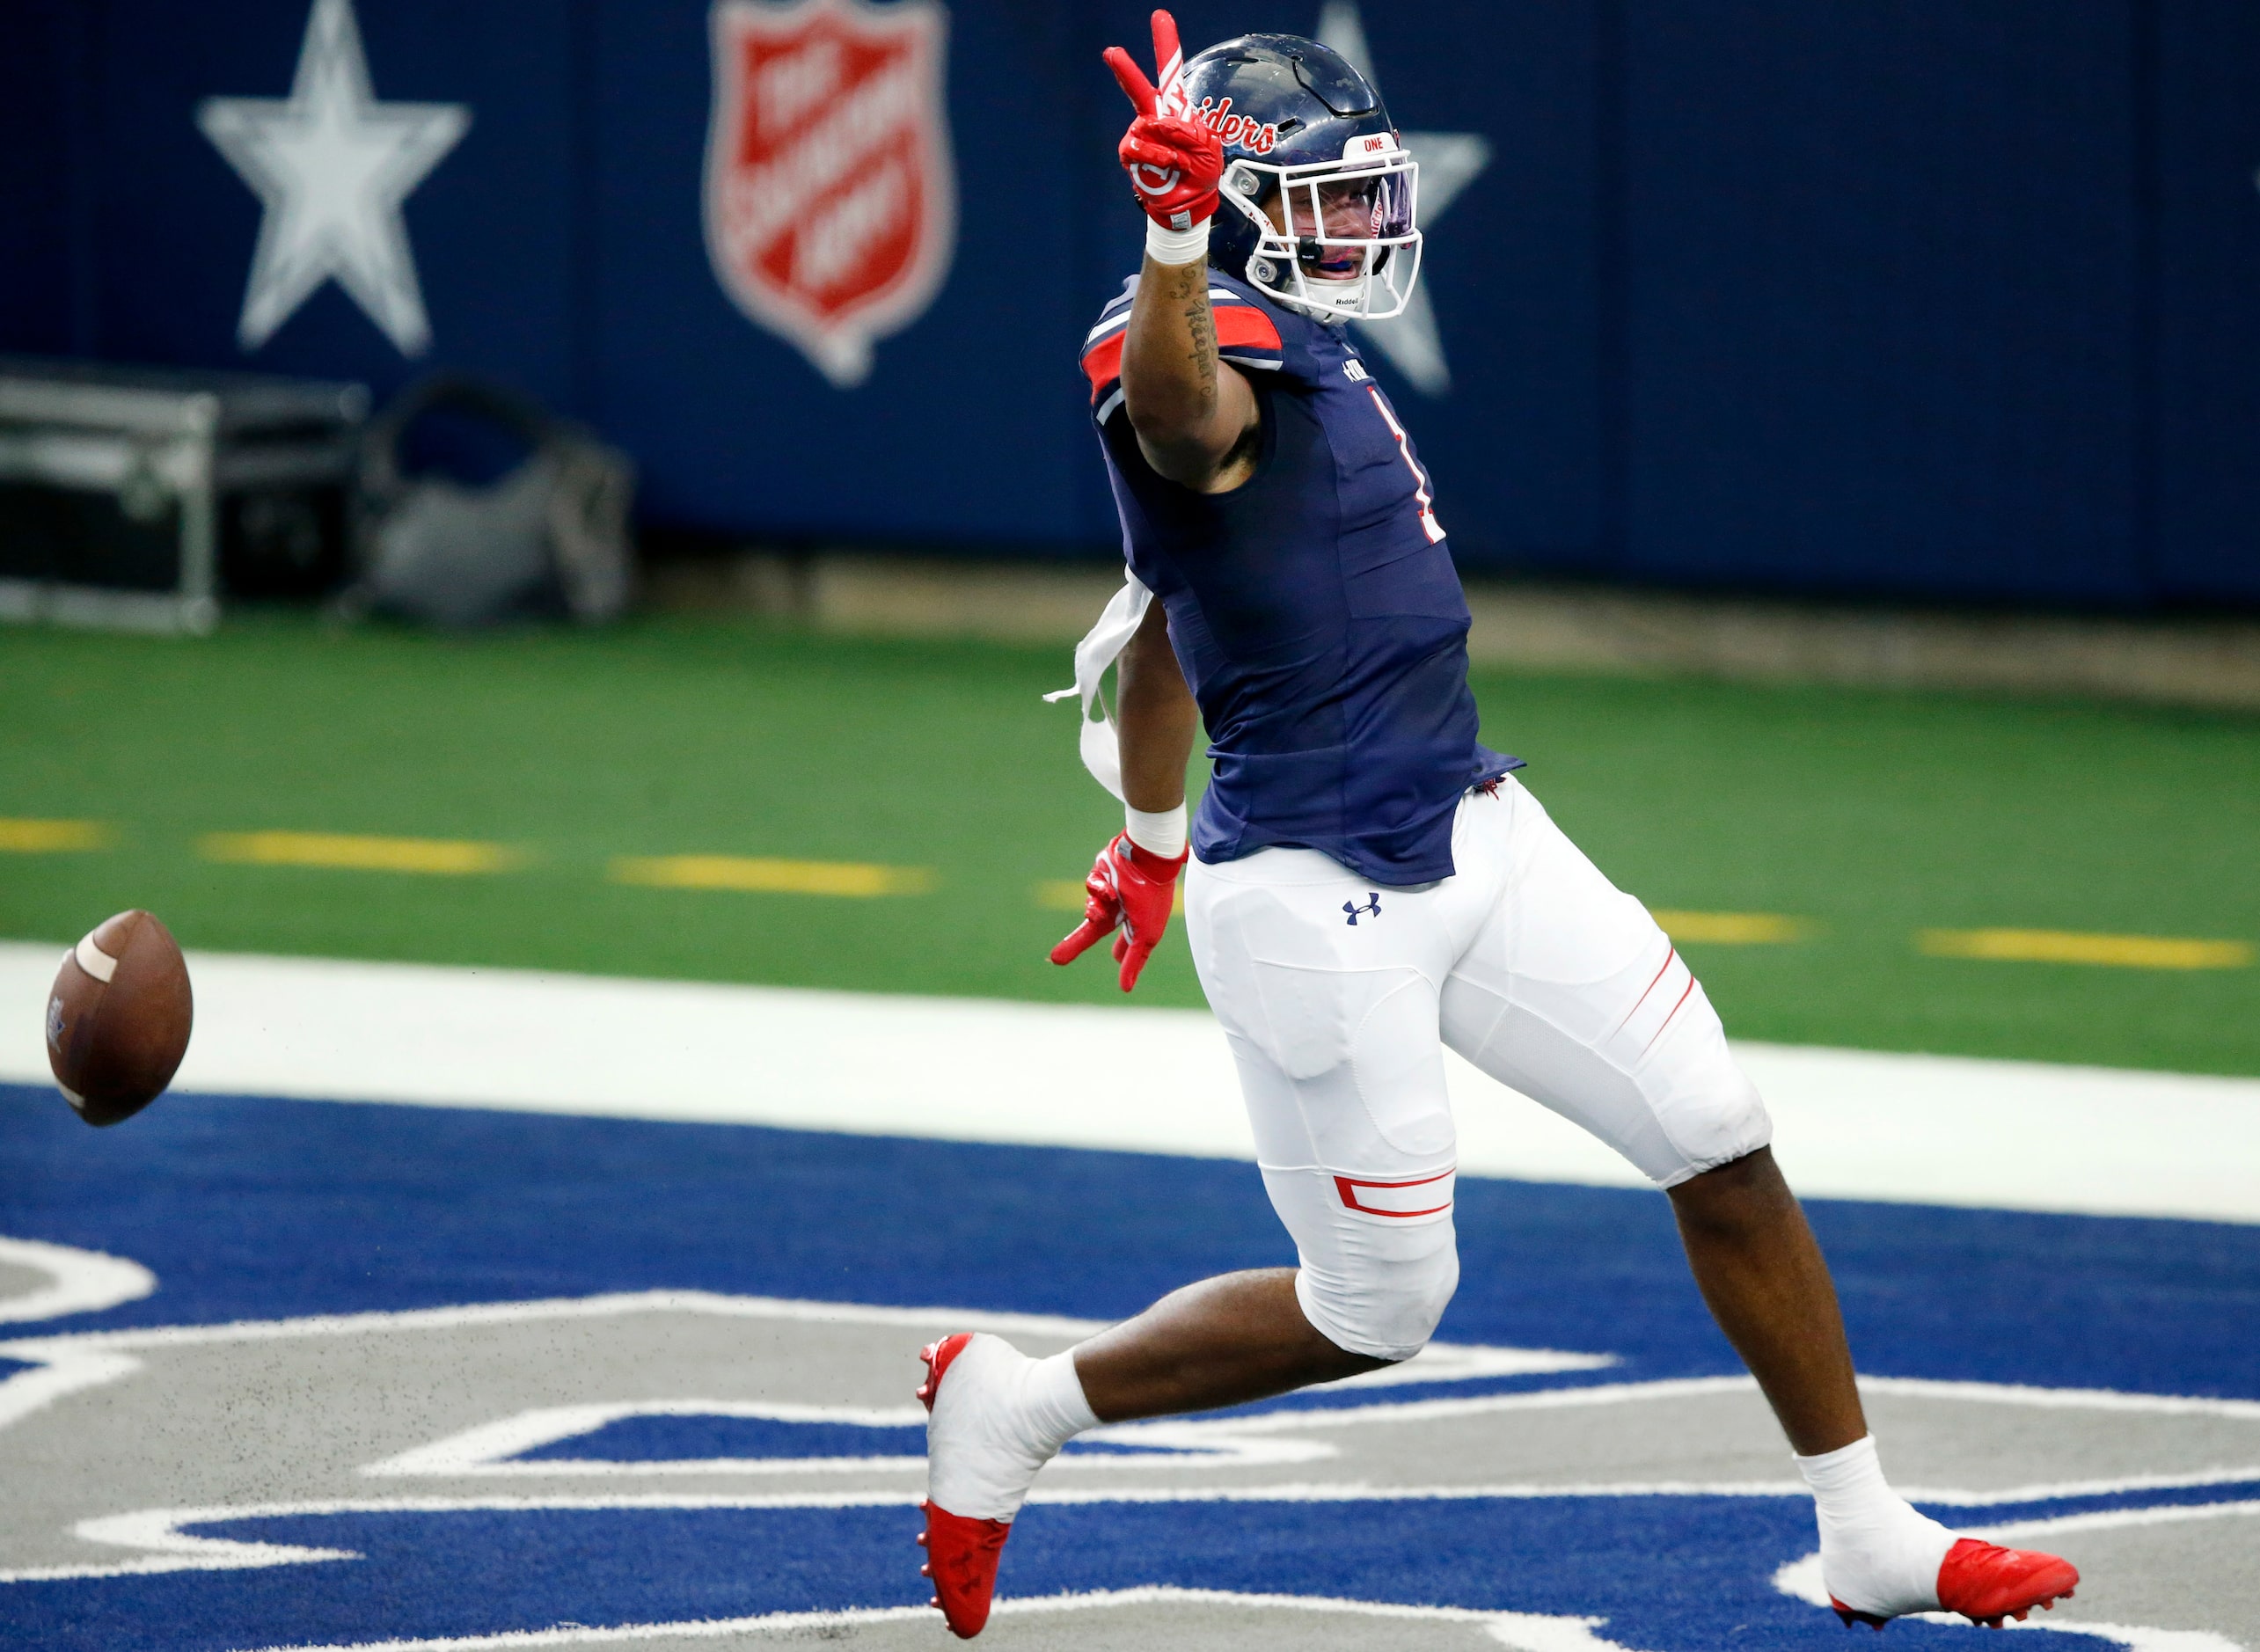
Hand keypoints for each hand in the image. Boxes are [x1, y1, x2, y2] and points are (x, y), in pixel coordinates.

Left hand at [1049, 832, 1188, 991]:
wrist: (1148, 858)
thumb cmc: (1151, 898)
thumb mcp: (1144, 935)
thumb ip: (1132, 961)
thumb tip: (1125, 989)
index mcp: (1137, 925)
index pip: (1125, 946)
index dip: (1121, 955)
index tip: (1116, 962)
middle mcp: (1123, 911)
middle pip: (1093, 931)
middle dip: (1075, 945)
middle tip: (1056, 960)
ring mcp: (1112, 893)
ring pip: (1090, 909)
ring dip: (1094, 910)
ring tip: (1102, 908)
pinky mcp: (1101, 875)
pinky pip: (1091, 888)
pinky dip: (1097, 891)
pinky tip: (1108, 891)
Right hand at [1103, 11, 1221, 231]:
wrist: (1188, 203)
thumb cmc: (1200, 173)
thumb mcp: (1208, 149)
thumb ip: (1191, 132)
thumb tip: (1165, 124)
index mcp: (1177, 109)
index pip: (1170, 73)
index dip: (1166, 45)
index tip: (1160, 17)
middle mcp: (1155, 117)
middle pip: (1138, 88)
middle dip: (1125, 70)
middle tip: (1112, 51)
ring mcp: (1141, 135)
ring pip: (1147, 126)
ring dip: (1168, 144)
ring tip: (1178, 160)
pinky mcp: (1131, 155)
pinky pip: (1139, 147)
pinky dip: (1156, 155)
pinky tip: (1167, 163)